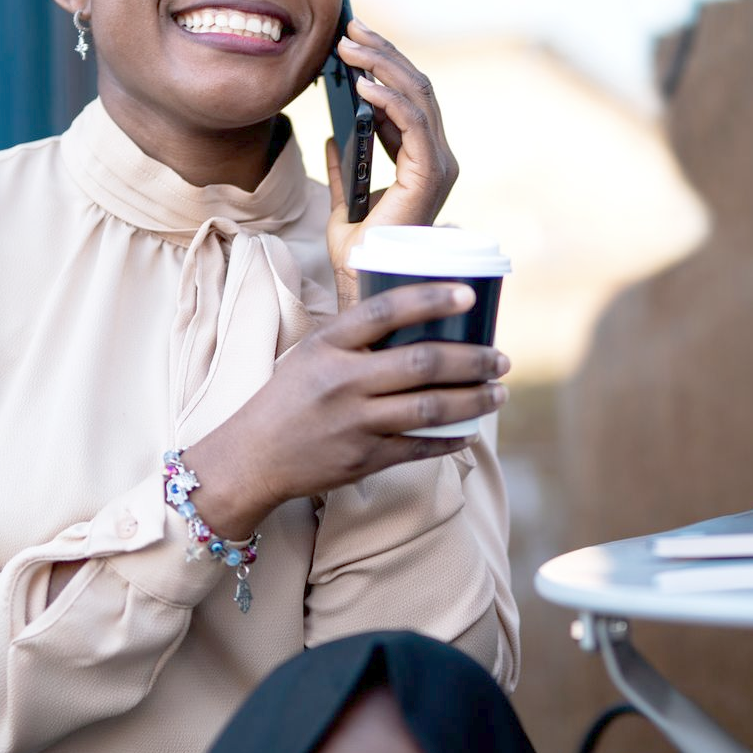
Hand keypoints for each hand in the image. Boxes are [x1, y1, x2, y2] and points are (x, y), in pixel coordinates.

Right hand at [182, 281, 509, 538]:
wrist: (252, 457)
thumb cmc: (290, 396)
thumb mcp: (312, 352)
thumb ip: (356, 336)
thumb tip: (419, 313)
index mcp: (328, 344)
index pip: (385, 311)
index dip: (430, 299)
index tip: (468, 293)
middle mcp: (342, 381)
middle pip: (421, 364)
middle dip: (471, 360)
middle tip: (500, 357)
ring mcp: (354, 423)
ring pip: (430, 408)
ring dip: (473, 400)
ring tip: (498, 392)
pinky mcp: (363, 459)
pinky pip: (419, 447)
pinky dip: (450, 439)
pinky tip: (469, 430)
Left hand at [323, 19, 458, 306]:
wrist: (362, 281)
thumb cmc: (358, 250)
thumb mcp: (344, 196)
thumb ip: (345, 165)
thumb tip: (334, 134)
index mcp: (421, 159)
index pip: (408, 98)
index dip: (382, 65)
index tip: (352, 40)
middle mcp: (436, 157)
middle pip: (416, 88)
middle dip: (382, 54)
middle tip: (350, 29)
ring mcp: (438, 164)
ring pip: (418, 97)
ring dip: (383, 66)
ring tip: (350, 47)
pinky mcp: (430, 174)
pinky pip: (414, 124)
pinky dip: (390, 100)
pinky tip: (364, 85)